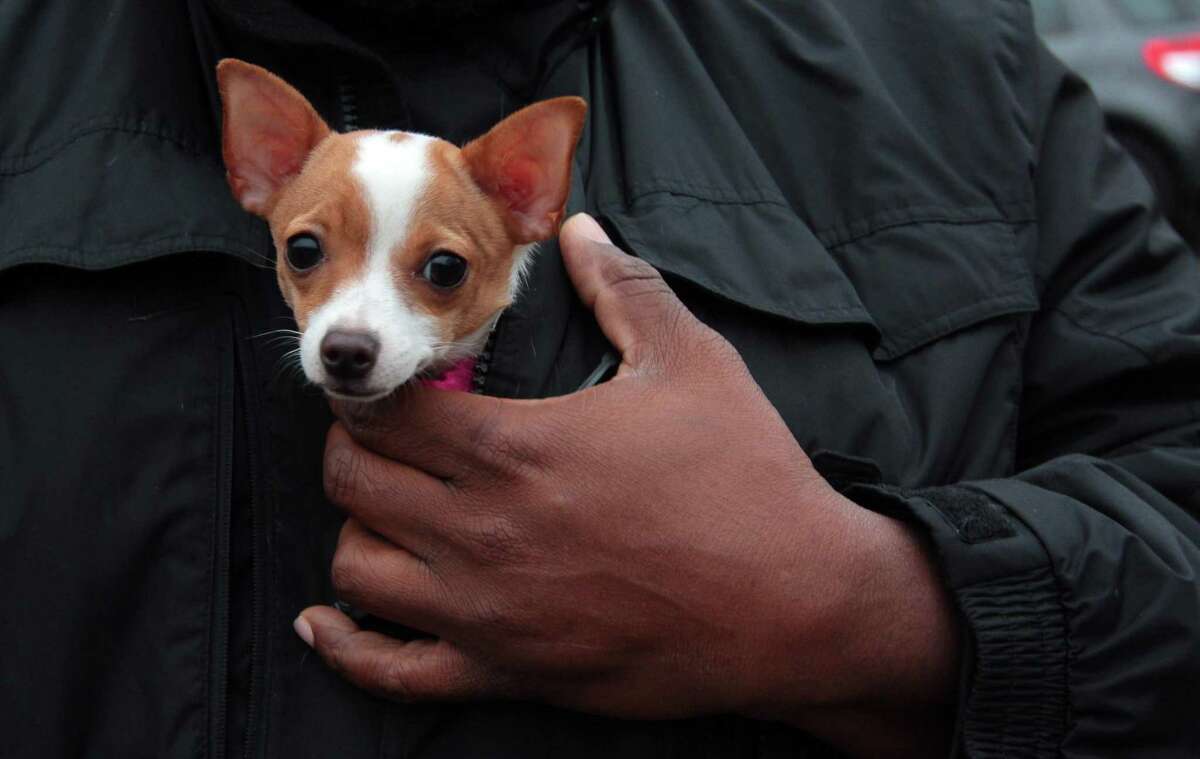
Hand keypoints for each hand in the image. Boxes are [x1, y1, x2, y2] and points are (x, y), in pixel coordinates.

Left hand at [297, 214, 959, 753]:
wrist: (795, 606)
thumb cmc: (746, 480)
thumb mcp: (693, 363)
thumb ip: (625, 287)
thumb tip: (583, 228)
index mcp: (514, 449)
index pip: (387, 410)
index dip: (376, 388)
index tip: (394, 384)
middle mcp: (480, 532)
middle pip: (353, 479)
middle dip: (353, 447)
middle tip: (386, 438)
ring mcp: (485, 612)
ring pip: (357, 567)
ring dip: (358, 529)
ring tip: (390, 509)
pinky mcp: (506, 674)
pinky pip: (392, 672)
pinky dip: (347, 646)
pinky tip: (326, 621)